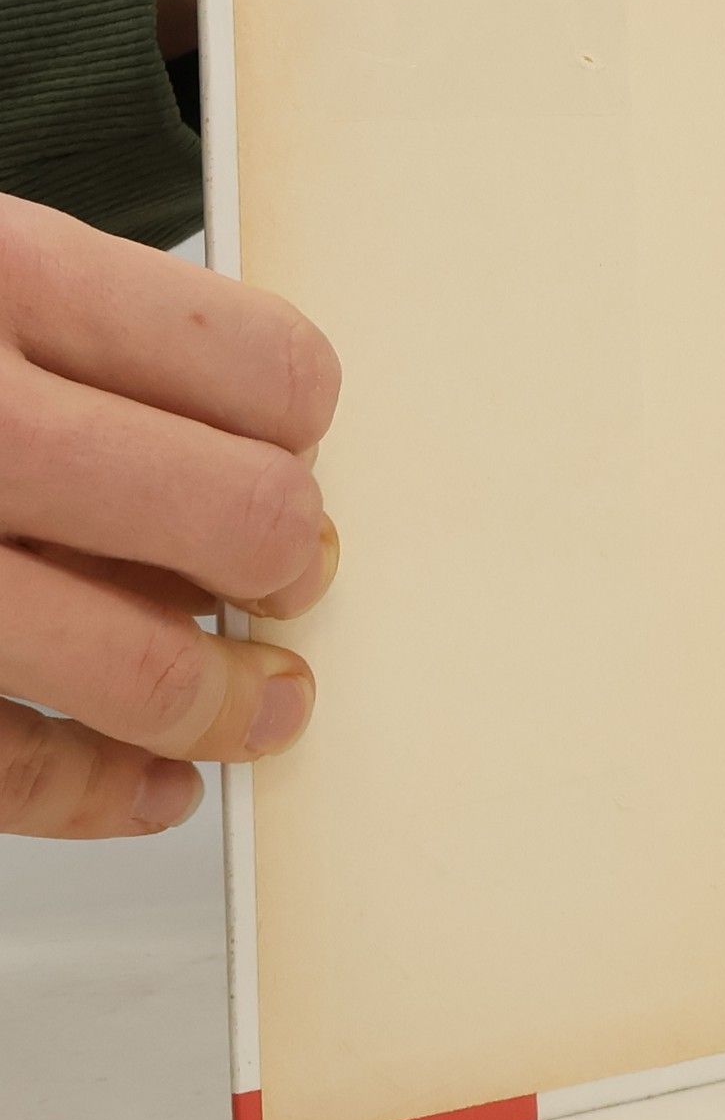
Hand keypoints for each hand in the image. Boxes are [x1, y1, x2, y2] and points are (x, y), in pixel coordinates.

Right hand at [0, 195, 339, 836]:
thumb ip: (70, 329)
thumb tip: (254, 445)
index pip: (267, 368)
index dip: (300, 422)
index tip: (292, 446)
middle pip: (242, 518)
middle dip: (285, 559)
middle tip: (283, 571)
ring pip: (148, 665)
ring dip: (232, 699)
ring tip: (259, 703)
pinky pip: (11, 767)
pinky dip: (100, 791)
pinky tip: (147, 783)